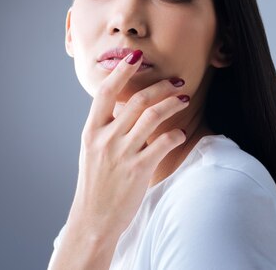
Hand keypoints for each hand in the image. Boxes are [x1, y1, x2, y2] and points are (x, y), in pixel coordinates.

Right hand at [66, 49, 188, 239]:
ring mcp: (122, 153)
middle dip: (161, 86)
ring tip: (184, 98)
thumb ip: (106, 128)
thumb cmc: (96, 183)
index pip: (105, 92)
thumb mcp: (92, 151)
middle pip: (137, 100)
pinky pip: (162, 143)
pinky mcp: (138, 169)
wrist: (93, 219)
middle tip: (177, 81)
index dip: (122, 70)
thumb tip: (122, 106)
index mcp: (91, 131)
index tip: (136, 56)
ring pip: (152, 116)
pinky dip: (174, 134)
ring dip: (172, 103)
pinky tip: (179, 133)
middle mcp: (105, 138)